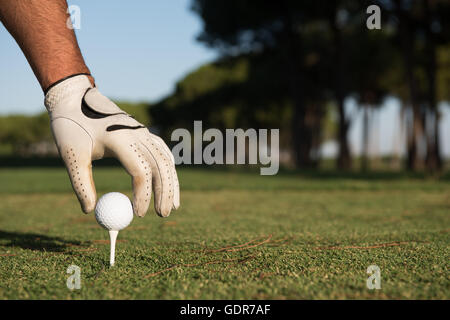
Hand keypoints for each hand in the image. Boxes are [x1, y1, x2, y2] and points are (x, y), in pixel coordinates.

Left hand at [44, 74, 179, 216]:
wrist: (74, 95)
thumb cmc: (71, 126)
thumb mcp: (71, 155)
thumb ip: (81, 184)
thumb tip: (90, 211)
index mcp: (120, 139)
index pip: (141, 172)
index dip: (142, 196)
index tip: (137, 215)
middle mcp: (137, 134)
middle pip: (161, 166)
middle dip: (165, 193)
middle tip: (163, 215)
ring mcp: (143, 131)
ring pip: (166, 159)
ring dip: (172, 183)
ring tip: (173, 206)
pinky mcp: (143, 131)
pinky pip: (163, 152)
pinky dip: (168, 169)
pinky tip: (170, 182)